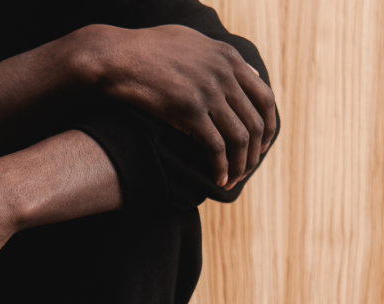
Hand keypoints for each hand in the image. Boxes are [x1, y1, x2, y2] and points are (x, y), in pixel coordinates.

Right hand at [79, 23, 276, 190]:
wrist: (117, 56)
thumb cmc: (146, 50)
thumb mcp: (191, 42)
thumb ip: (221, 58)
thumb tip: (246, 72)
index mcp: (228, 57)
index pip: (265, 97)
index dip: (267, 127)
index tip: (260, 146)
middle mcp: (224, 73)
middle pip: (256, 122)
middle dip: (254, 153)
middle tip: (246, 170)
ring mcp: (208, 91)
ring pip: (240, 137)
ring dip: (240, 165)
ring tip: (232, 181)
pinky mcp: (189, 110)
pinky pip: (216, 147)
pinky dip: (221, 167)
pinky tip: (218, 180)